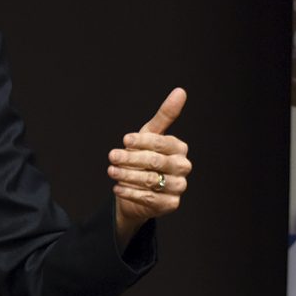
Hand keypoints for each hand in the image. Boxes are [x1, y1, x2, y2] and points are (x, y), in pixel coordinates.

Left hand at [108, 88, 190, 240]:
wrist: (137, 190)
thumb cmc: (144, 157)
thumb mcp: (149, 135)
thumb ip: (165, 115)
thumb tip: (180, 91)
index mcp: (180, 148)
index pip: (161, 143)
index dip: (142, 141)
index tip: (125, 140)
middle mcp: (183, 167)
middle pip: (156, 162)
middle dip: (131, 159)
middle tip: (112, 156)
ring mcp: (179, 187)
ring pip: (152, 180)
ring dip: (128, 176)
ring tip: (112, 171)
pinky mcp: (171, 204)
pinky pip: (149, 198)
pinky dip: (130, 193)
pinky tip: (117, 187)